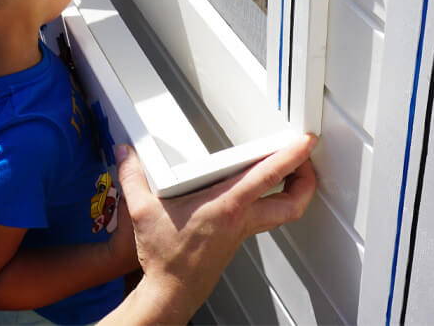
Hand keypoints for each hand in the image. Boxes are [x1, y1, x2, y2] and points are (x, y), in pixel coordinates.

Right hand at [105, 135, 317, 323]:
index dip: (291, 156)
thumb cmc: (165, 257)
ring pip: (283, 213)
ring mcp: (242, 232)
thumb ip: (132, 177)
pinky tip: (259, 192)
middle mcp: (241, 219)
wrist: (170, 291)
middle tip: (305, 159)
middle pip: (292, 203)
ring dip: (293, 192)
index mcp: (226, 206)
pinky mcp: (237, 240)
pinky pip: (265, 218)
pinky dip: (272, 201)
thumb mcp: (143, 211)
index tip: (304, 142)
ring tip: (291, 171)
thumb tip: (126, 153)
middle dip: (306, 179)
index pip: (268, 176)